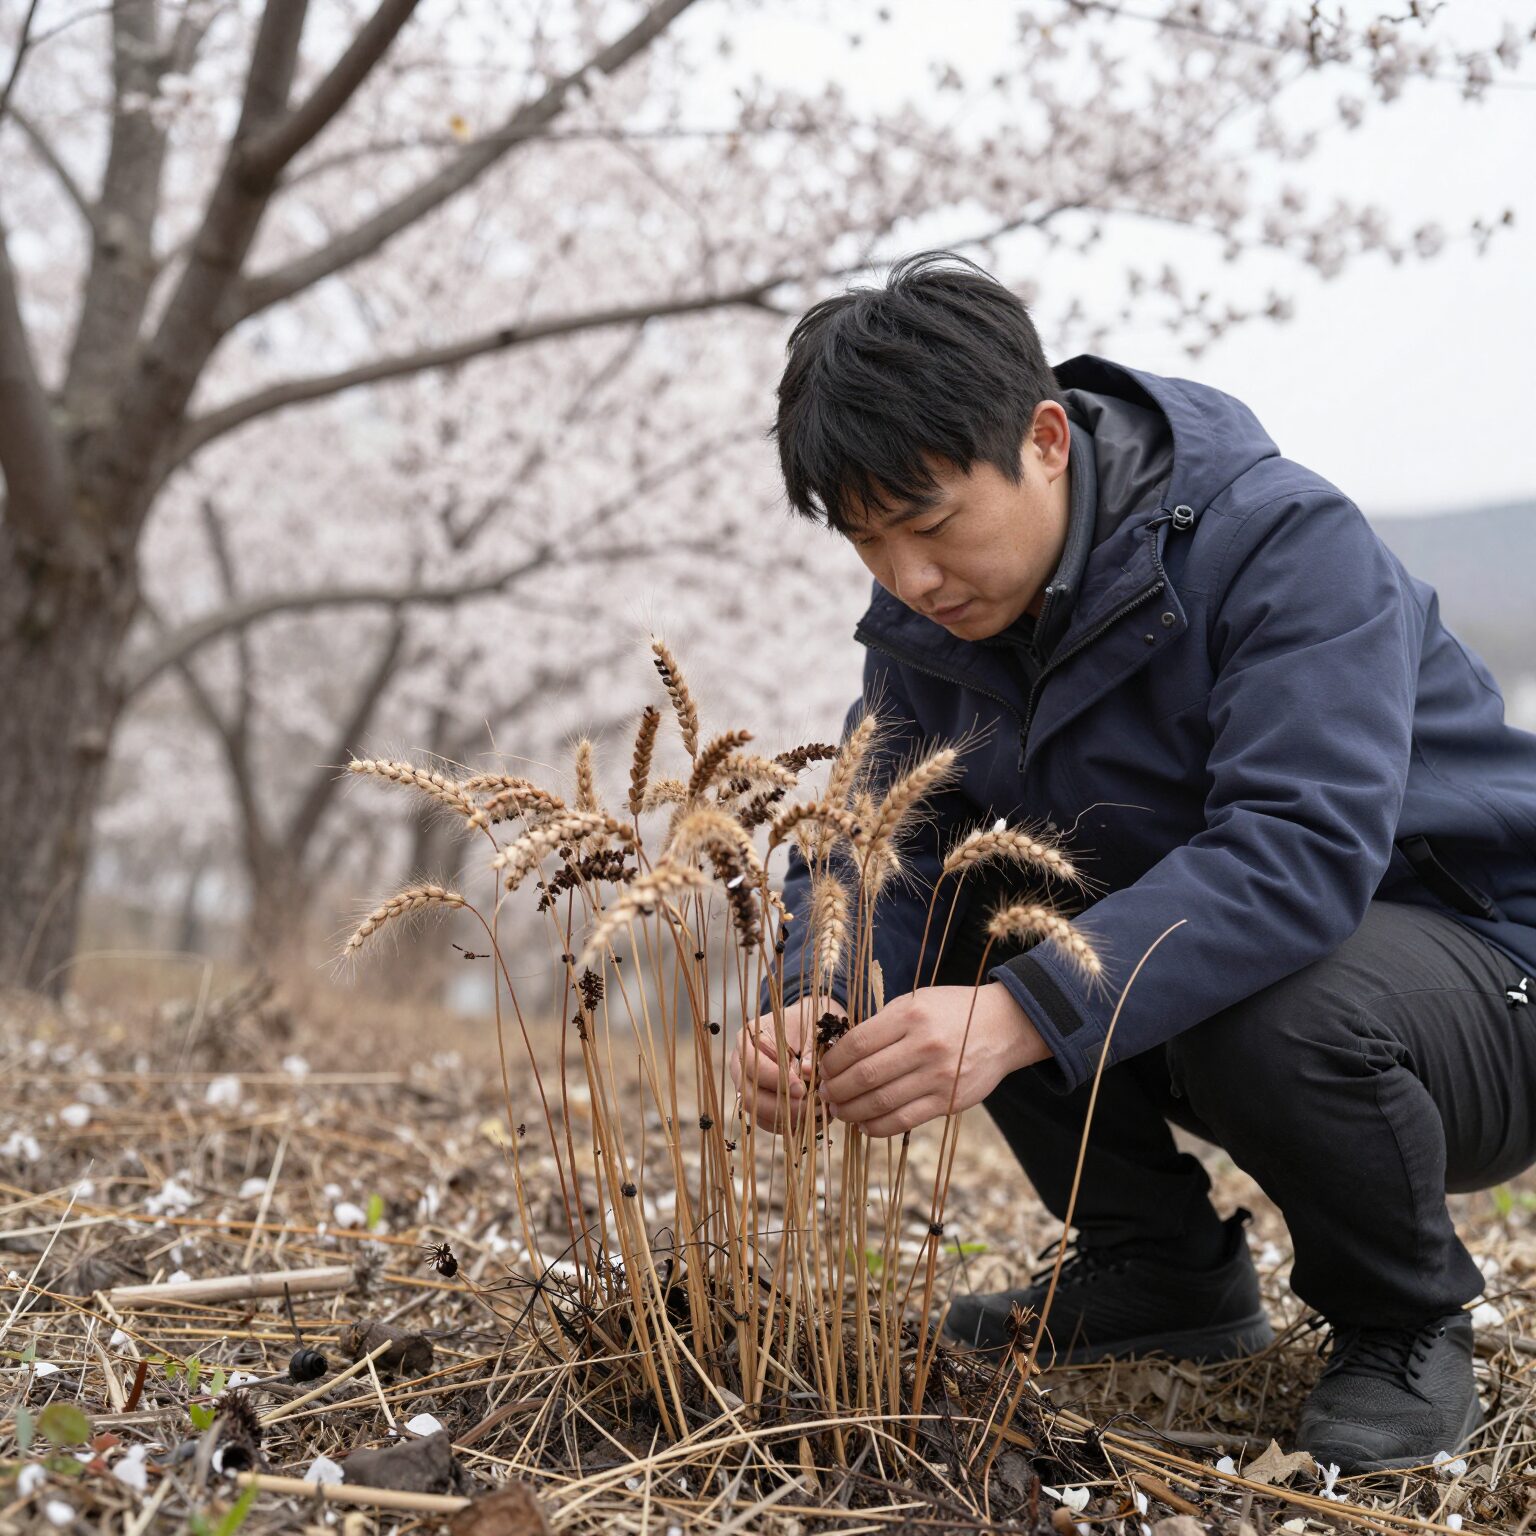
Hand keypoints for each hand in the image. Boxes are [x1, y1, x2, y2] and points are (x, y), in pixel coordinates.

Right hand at [729, 998, 844, 1135]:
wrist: (808, 1025)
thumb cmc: (808, 1024)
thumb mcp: (810, 1029)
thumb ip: (808, 1050)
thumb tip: (805, 1072)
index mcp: (749, 1039)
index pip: (753, 1065)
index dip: (776, 1080)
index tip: (800, 1088)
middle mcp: (742, 1065)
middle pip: (749, 1096)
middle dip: (779, 1107)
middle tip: (806, 1107)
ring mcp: (748, 1086)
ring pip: (756, 1113)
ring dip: (784, 1119)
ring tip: (811, 1114)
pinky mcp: (759, 1102)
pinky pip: (766, 1122)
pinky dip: (786, 1125)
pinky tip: (807, 1120)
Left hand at [817, 984, 1048, 1137]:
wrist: (1003, 1026)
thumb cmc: (950, 1012)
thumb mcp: (915, 1003)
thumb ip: (882, 1025)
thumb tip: (841, 1054)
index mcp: (911, 1016)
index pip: (858, 1043)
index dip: (833, 1061)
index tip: (823, 1069)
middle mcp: (924, 1045)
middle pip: (866, 1075)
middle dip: (837, 1089)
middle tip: (825, 1094)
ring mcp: (938, 1076)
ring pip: (882, 1102)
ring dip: (852, 1111)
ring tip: (840, 1111)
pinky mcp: (949, 1100)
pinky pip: (905, 1120)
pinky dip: (878, 1127)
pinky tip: (865, 1125)